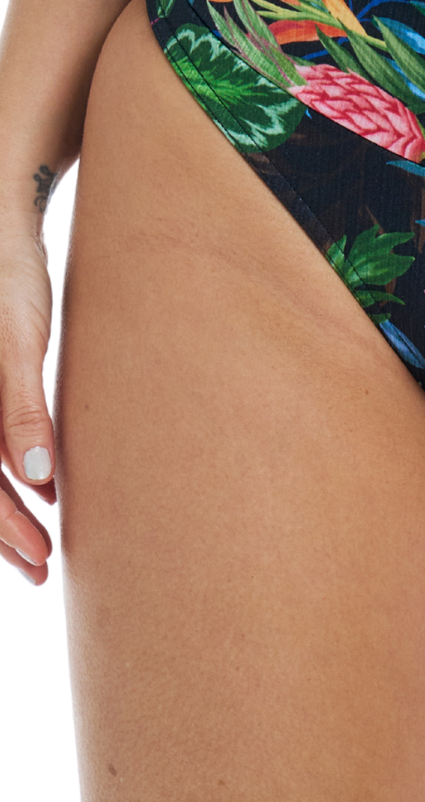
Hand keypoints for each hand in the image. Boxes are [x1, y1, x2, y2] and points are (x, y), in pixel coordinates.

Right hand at [0, 227, 55, 583]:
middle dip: (6, 533)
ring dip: (9, 512)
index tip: (38, 558)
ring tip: (44, 548)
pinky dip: (13, 473)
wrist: (3, 232)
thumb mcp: (19, 343)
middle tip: (44, 569)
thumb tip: (35, 476)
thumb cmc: (10, 280)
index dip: (1, 528)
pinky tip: (44, 490)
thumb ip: (20, 406)